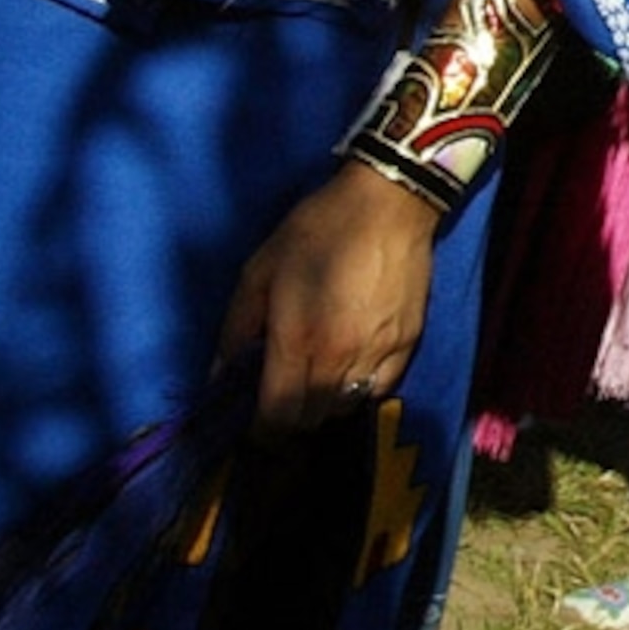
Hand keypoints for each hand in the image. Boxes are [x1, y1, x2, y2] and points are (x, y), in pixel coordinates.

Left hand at [217, 158, 440, 431]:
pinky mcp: (408, 343)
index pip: (276, 417)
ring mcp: (378, 354)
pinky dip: (360, 388)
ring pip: (345, 406)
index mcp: (297, 343)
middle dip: (291, 416)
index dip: (260, 426)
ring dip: (325, 402)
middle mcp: (338, 359)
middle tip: (282, 392)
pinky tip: (351, 365)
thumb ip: (236, 329)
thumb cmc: (317, 232)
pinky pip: (380, 388)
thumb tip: (220, 376)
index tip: (253, 415)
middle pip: (311, 419)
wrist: (388, 203)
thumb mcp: (259, 271)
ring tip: (316, 377)